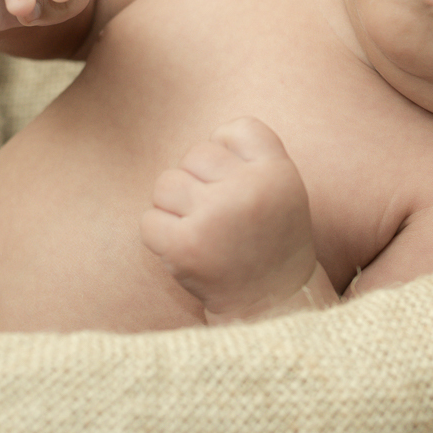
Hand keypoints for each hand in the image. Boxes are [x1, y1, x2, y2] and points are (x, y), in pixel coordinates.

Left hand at [140, 117, 318, 319]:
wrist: (270, 304)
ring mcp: (216, 217)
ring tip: (201, 230)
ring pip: (166, 182)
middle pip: (196, 153)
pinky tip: (186, 249)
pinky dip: (160, 235)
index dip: (229, 151)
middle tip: (221, 216)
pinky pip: (149, 220)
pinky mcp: (186, 246)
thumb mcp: (283, 188)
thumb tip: (209, 136)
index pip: (237, 129)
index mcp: (278, 172)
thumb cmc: (270, 238)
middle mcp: (250, 190)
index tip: (239, 183)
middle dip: (199, 181)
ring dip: (175, 206)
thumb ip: (252, 154)